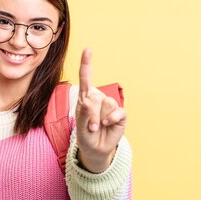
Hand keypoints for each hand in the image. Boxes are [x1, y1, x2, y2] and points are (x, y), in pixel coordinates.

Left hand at [75, 48, 126, 172]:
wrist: (96, 149)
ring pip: (106, 104)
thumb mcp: (80, 127)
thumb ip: (84, 114)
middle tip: (90, 127)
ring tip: (97, 128)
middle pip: (94, 97)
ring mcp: (109, 105)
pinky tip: (108, 125)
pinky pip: (117, 112)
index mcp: (85, 97)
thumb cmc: (85, 135)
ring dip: (99, 120)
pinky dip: (111, 119)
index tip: (88, 50)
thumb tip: (88, 100)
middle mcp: (98, 98)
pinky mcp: (120, 114)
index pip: (86, 78)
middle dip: (91, 115)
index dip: (87, 64)